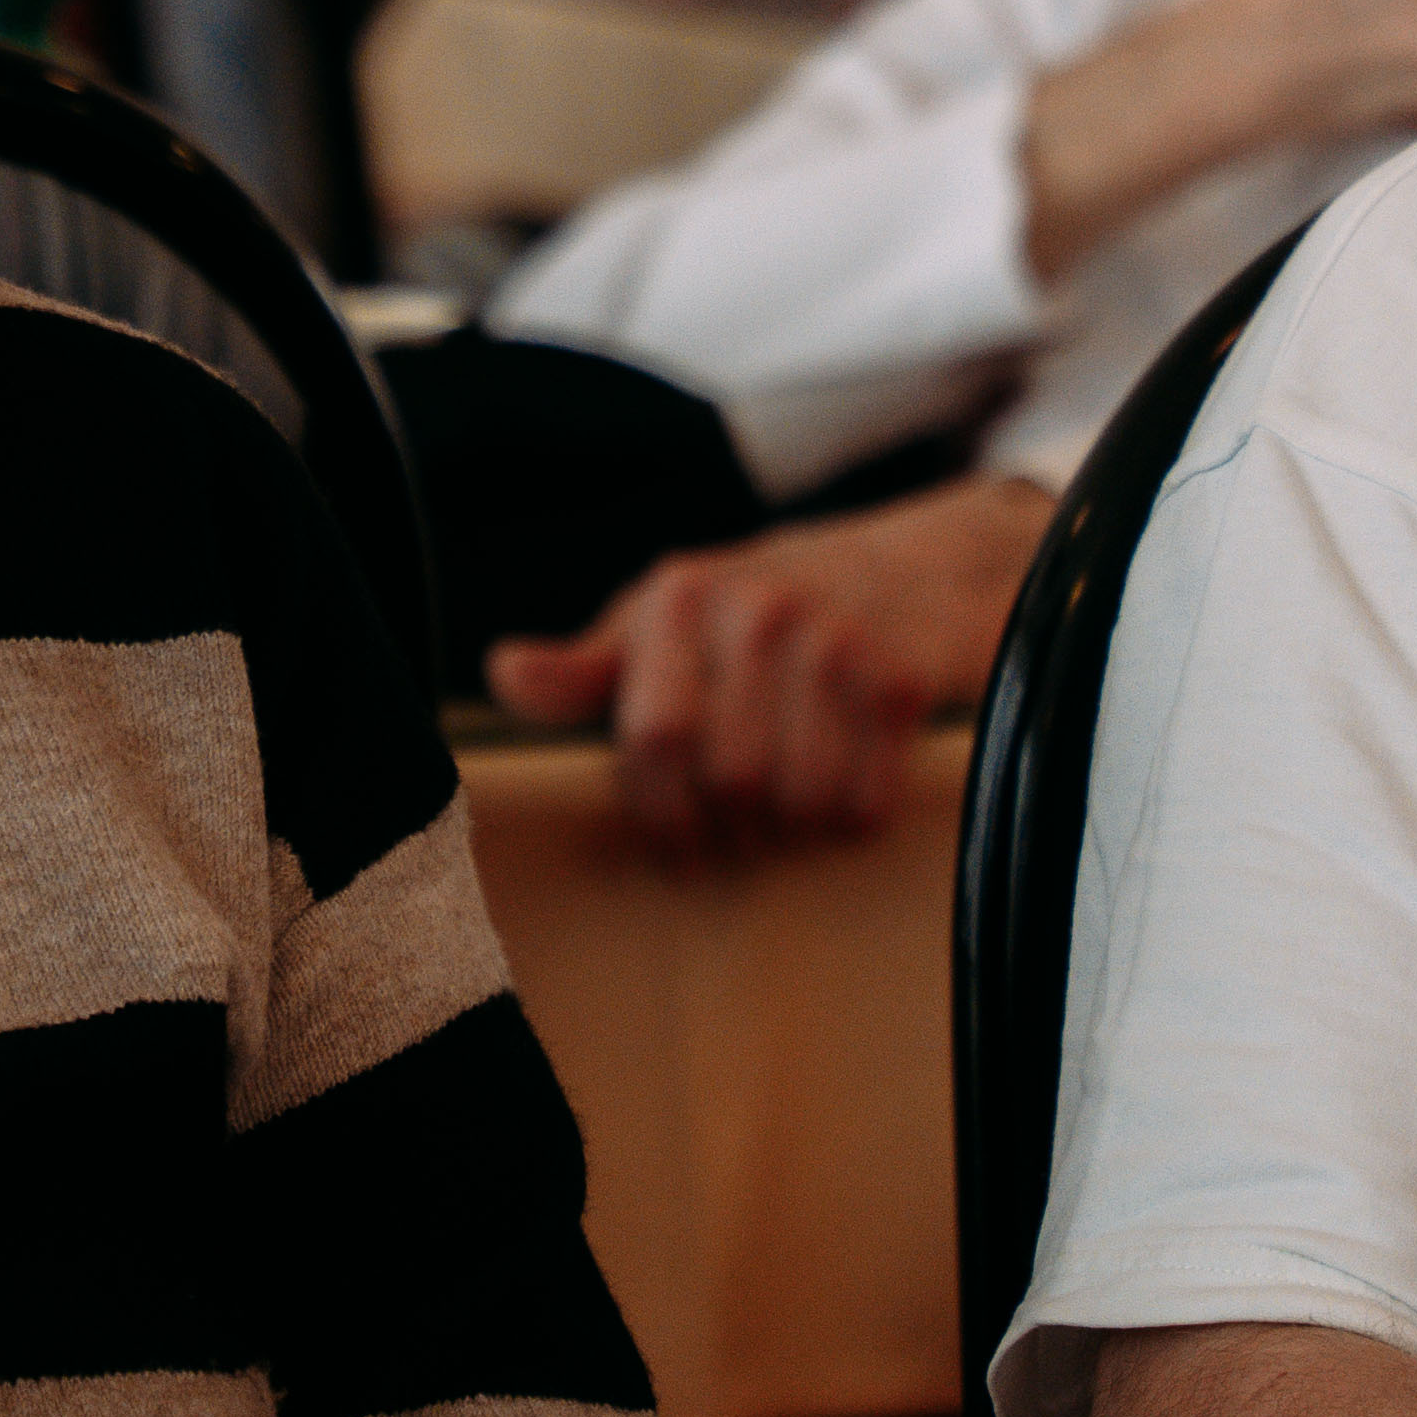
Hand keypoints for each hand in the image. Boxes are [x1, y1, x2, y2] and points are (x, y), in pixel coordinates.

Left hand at [483, 475, 1054, 851]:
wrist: (910, 570)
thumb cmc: (759, 612)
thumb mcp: (665, 624)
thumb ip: (587, 666)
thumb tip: (505, 673)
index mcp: (683, 597)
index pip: (655, 737)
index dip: (661, 812)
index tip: (675, 846)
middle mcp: (761, 609)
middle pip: (732, 779)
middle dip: (733, 831)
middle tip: (740, 838)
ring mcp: (840, 640)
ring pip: (801, 800)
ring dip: (795, 832)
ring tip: (789, 816)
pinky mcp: (905, 678)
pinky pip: (866, 801)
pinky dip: (853, 820)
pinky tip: (846, 790)